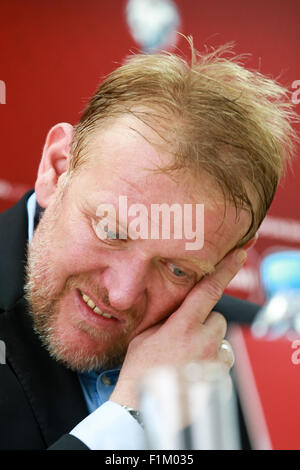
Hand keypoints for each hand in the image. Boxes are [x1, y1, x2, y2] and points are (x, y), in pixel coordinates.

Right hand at [110, 248, 246, 408]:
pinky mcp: (219, 377)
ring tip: (189, 356)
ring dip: (210, 343)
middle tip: (186, 336)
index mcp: (182, 325)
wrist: (141, 407)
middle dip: (205, 323)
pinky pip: (222, 360)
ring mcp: (213, 360)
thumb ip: (167, 318)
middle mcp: (202, 340)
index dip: (224, 270)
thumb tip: (180, 307)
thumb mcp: (146, 335)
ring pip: (221, 339)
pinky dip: (213, 362)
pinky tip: (194, 370)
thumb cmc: (140, 370)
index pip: (208, 290)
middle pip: (217, 318)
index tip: (238, 255)